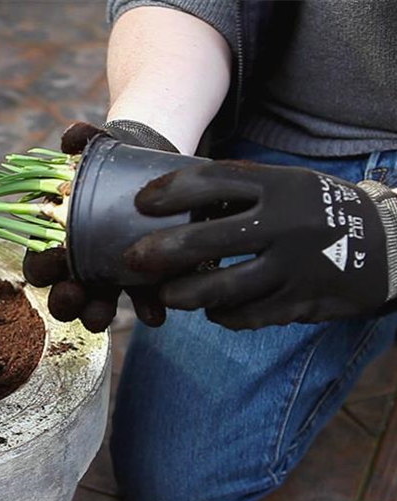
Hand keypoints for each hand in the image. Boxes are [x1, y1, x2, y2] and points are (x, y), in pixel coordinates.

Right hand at [22, 120, 173, 331]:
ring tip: (103, 312)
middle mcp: (76, 266)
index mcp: (54, 240)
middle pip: (59, 295)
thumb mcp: (98, 146)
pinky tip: (155, 314)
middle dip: (63, 300)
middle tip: (75, 291)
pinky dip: (146, 310)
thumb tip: (70, 138)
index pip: (37, 264)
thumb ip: (82, 139)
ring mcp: (107, 277)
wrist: (151, 166)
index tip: (56, 256)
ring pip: (92, 308)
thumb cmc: (112, 160)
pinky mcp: (139, 280)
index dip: (42, 266)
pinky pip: (138, 303)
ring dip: (94, 314)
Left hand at [125, 160, 396, 329]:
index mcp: (280, 186)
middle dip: (160, 251)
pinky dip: (223, 315)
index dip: (171, 191)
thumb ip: (243, 191)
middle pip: (208, 239)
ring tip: (167, 293)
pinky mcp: (301, 301)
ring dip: (185, 293)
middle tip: (132, 259)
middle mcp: (286, 223)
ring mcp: (295, 266)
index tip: (141, 203)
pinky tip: (213, 310)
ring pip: (224, 287)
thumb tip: (174, 196)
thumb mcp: (290, 186)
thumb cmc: (318, 212)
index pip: (214, 181)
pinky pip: (247, 315)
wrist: (391, 247)